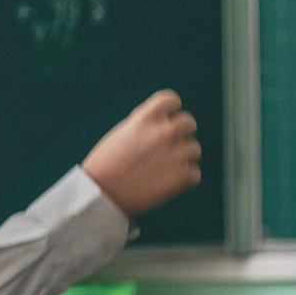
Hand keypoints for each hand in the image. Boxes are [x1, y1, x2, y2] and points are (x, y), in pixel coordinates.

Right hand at [82, 90, 202, 217]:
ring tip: (161, 169)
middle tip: (165, 149)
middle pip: (189, 123)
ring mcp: (176, 154)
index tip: (164, 122)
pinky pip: (194, 173)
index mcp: (147, 118)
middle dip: (179, 134)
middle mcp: (165, 132)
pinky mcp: (183, 176)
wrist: (101, 194)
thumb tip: (166, 120)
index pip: (172, 100)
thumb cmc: (106, 165)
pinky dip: (183, 179)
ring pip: (194, 149)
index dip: (169, 111)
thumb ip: (146, 124)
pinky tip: (165, 183)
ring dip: (182, 158)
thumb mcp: (123, 133)